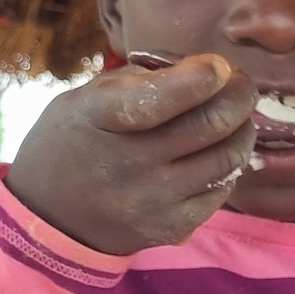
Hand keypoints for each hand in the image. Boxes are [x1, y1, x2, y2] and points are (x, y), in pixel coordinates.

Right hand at [6, 55, 259, 254]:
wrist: (52, 216)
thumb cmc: (76, 140)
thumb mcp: (85, 97)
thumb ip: (142, 79)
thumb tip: (210, 71)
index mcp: (98, 118)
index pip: (158, 98)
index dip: (199, 78)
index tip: (218, 66)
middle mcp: (128, 163)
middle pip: (211, 123)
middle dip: (239, 94)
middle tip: (239, 83)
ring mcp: (154, 201)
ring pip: (229, 157)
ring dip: (242, 128)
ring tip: (233, 116)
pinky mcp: (175, 227)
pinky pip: (223, 188)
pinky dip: (229, 163)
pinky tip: (214, 151)